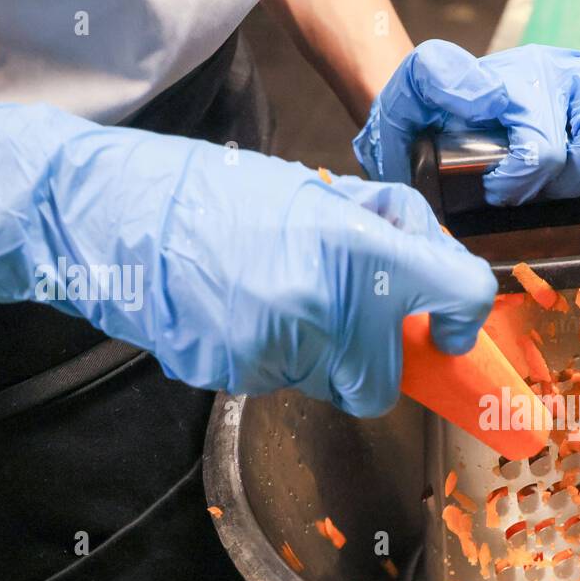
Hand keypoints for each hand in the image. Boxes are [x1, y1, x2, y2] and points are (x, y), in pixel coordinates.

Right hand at [0, 103, 496, 416]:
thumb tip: (438, 272)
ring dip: (324, 358)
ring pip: (332, 386)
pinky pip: (283, 383)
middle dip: (375, 358)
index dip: (462, 318)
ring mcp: (277, 348)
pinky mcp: (237, 374)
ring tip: (279, 301)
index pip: (453, 294)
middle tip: (347, 317)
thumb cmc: (219, 196)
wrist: (117, 216)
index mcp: (353, 246)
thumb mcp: (319, 193)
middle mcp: (323, 305)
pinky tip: (244, 314)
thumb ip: (388, 233)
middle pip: (385, 381)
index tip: (449, 329)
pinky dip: (276, 358)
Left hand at [353, 40, 579, 205]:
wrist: (432, 112)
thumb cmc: (427, 117)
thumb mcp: (411, 96)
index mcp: (524, 78)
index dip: (527, 184)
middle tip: (542, 194)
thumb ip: (438, 79)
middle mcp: (566, 75)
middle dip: (576, 178)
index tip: (500, 193)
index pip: (549, 147)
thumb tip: (493, 93)